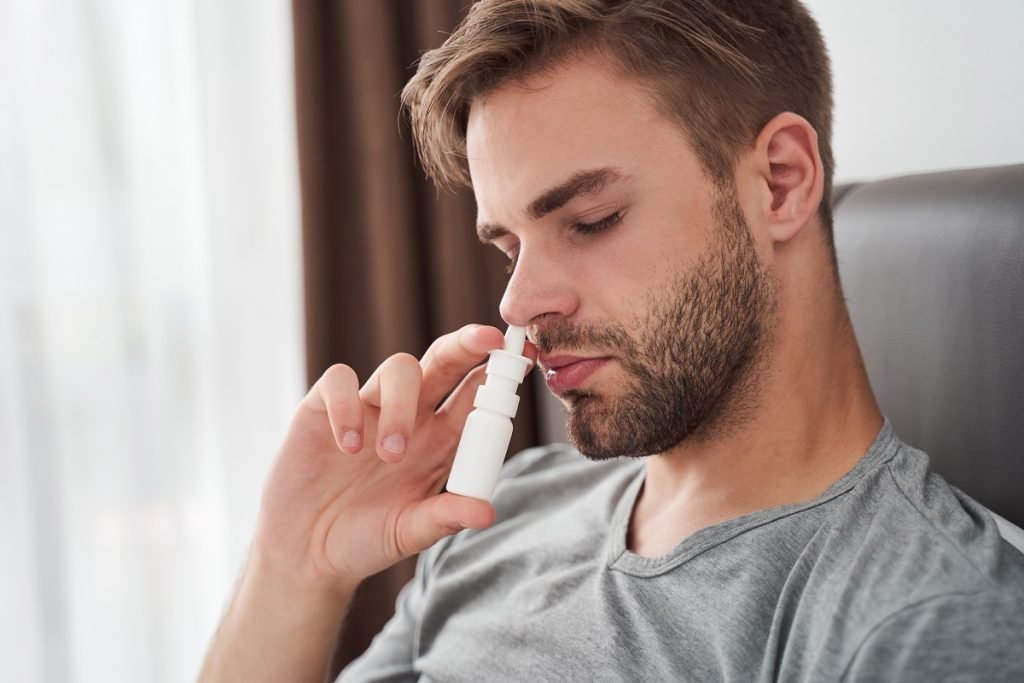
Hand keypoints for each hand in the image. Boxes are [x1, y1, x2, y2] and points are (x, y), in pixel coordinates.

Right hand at [251, 324, 535, 590]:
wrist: (307, 551)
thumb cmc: (366, 538)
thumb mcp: (410, 532)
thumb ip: (444, 517)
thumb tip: (486, 511)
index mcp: (441, 440)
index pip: (476, 394)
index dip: (500, 373)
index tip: (525, 357)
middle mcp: (410, 415)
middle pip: (444, 362)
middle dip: (467, 345)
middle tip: (486, 339)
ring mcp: (368, 407)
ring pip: (398, 368)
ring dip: (402, 405)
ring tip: (391, 455)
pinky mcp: (322, 408)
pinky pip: (339, 381)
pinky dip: (347, 407)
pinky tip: (347, 447)